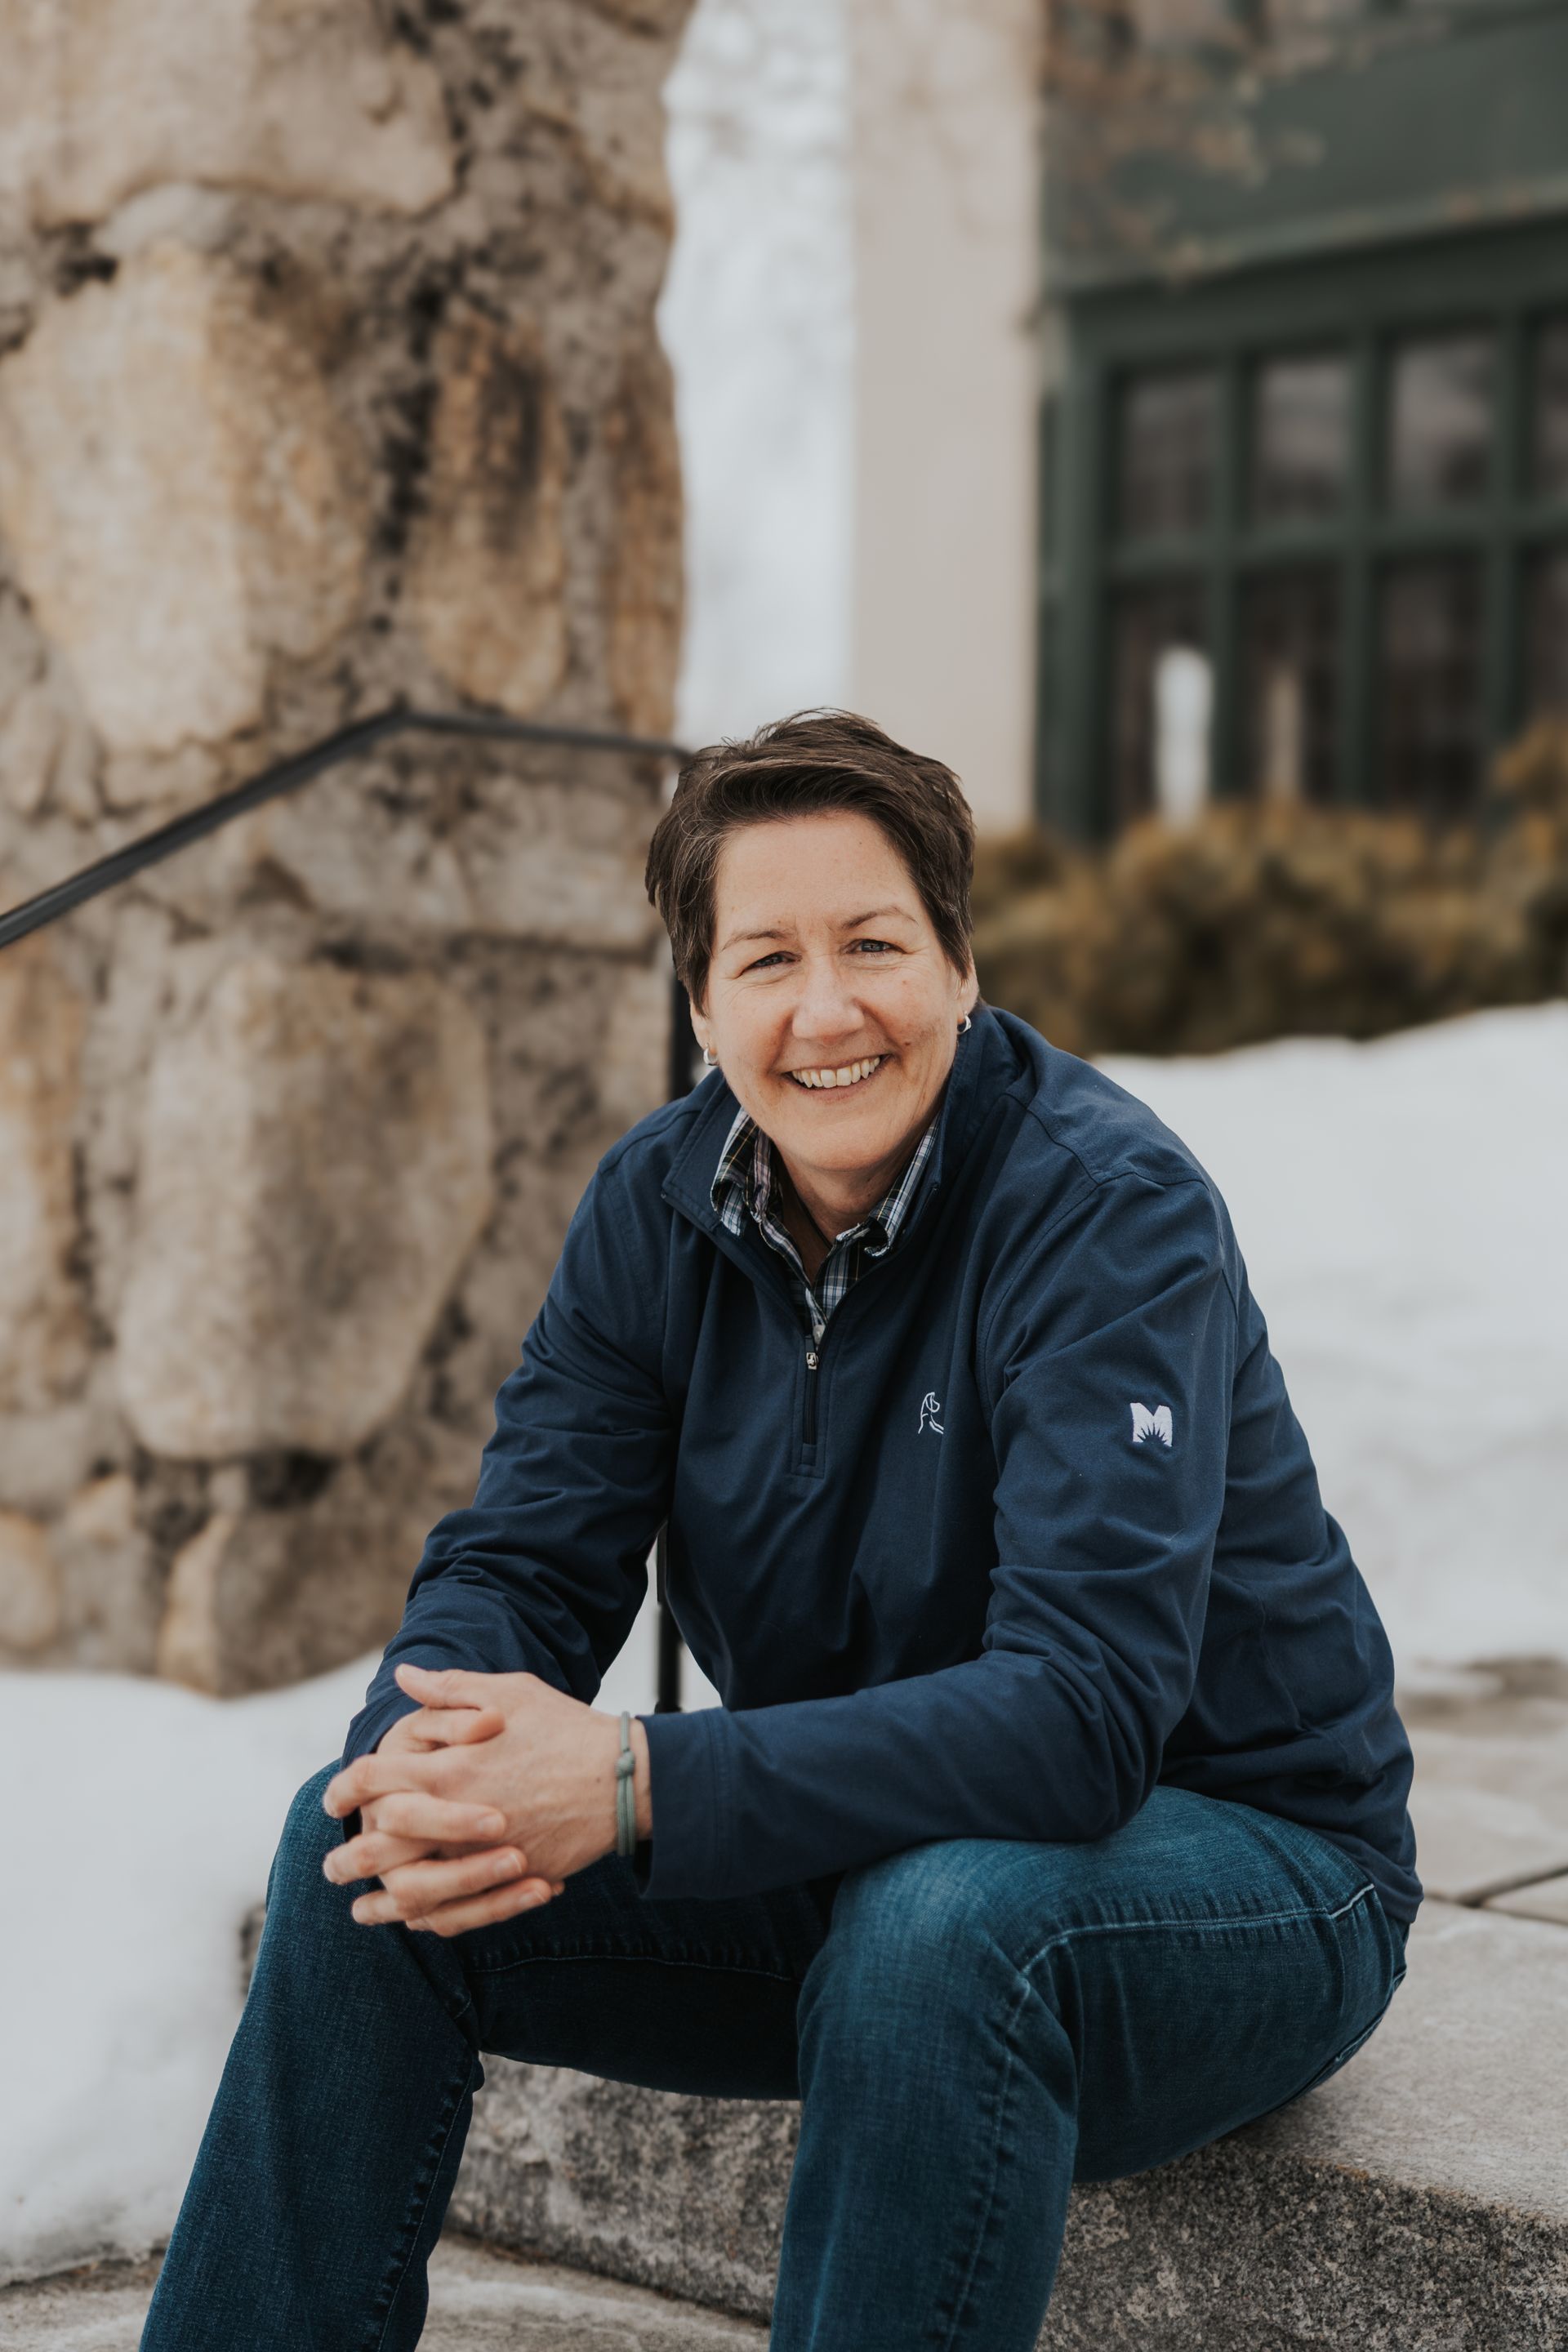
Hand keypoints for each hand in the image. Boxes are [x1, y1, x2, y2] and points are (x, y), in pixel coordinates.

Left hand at [324, 1665, 650, 1921]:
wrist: (625, 1776)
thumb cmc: (565, 1728)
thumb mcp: (509, 1693)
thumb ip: (450, 1688)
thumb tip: (404, 1676)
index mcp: (451, 1767)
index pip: (374, 1780)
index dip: (345, 1788)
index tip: (334, 1799)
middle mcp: (459, 1816)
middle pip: (382, 1845)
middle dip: (350, 1858)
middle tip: (333, 1866)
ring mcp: (486, 1855)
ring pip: (414, 1890)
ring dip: (382, 1901)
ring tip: (362, 1907)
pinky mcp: (514, 1880)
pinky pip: (460, 1912)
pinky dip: (431, 1919)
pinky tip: (417, 1918)